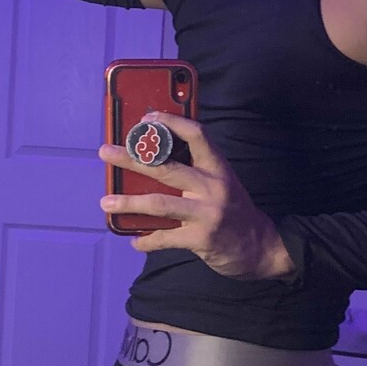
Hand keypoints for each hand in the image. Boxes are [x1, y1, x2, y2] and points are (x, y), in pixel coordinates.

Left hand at [99, 110, 297, 277]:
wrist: (260, 247)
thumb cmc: (233, 210)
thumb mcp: (221, 182)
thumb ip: (195, 170)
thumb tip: (151, 158)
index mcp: (217, 167)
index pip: (195, 134)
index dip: (170, 122)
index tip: (146, 118)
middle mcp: (212, 186)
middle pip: (165, 167)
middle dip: (131, 158)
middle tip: (106, 152)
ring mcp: (206, 213)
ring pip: (159, 204)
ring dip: (128, 202)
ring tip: (106, 202)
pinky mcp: (200, 239)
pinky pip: (164, 238)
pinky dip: (146, 239)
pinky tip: (134, 239)